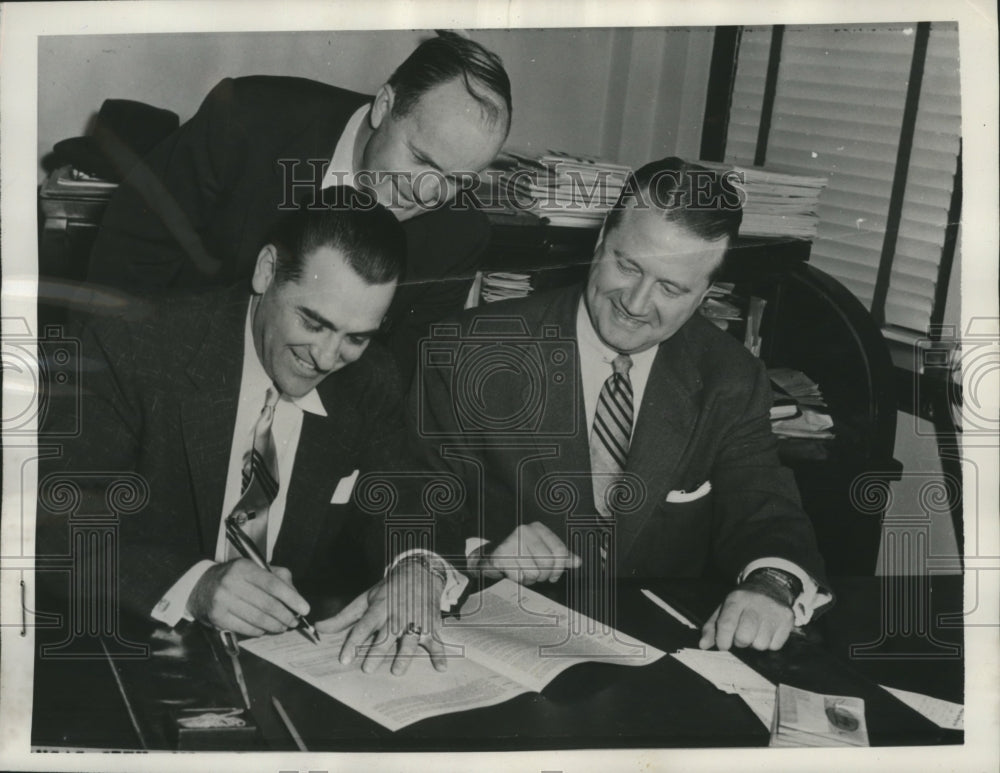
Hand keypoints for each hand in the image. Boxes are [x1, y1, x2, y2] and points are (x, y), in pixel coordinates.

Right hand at [188, 559, 308, 636]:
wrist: (201, 586)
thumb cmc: (235, 578)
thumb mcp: (256, 569)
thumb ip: (279, 579)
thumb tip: (296, 597)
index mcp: (244, 568)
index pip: (273, 584)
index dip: (291, 598)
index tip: (304, 608)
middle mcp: (231, 583)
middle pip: (267, 604)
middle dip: (285, 616)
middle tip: (294, 621)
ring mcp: (222, 601)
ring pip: (257, 619)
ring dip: (275, 626)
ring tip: (283, 626)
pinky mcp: (217, 617)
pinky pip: (245, 628)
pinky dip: (259, 631)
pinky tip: (264, 628)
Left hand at [317, 559, 446, 675]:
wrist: (419, 572)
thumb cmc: (388, 591)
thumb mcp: (365, 600)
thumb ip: (343, 618)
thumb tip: (318, 629)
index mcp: (379, 607)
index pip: (364, 625)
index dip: (353, 642)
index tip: (344, 659)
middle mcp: (397, 614)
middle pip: (387, 634)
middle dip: (378, 651)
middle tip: (368, 668)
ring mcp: (416, 620)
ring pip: (411, 638)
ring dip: (405, 655)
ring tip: (397, 671)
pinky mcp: (431, 625)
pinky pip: (437, 641)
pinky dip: (440, 654)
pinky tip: (440, 668)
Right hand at [471, 522, 580, 583]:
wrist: (491, 556)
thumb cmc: (519, 554)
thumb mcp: (541, 551)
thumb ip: (559, 557)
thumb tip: (577, 562)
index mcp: (538, 528)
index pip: (560, 551)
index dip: (560, 568)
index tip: (554, 576)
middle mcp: (526, 531)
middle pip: (548, 563)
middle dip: (544, 575)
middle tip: (536, 575)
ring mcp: (513, 541)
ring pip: (535, 572)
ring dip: (530, 579)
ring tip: (523, 572)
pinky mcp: (502, 554)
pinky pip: (520, 577)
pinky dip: (519, 580)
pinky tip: (514, 573)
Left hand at [698, 588, 793, 650]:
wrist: (770, 586)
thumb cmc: (743, 603)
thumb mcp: (724, 608)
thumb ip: (712, 627)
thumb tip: (703, 645)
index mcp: (737, 599)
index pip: (726, 624)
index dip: (722, 640)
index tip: (723, 645)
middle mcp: (756, 603)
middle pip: (744, 637)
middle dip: (740, 642)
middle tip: (741, 636)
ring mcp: (774, 611)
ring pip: (761, 644)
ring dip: (755, 643)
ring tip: (755, 632)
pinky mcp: (787, 619)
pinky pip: (775, 645)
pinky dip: (769, 643)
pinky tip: (767, 632)